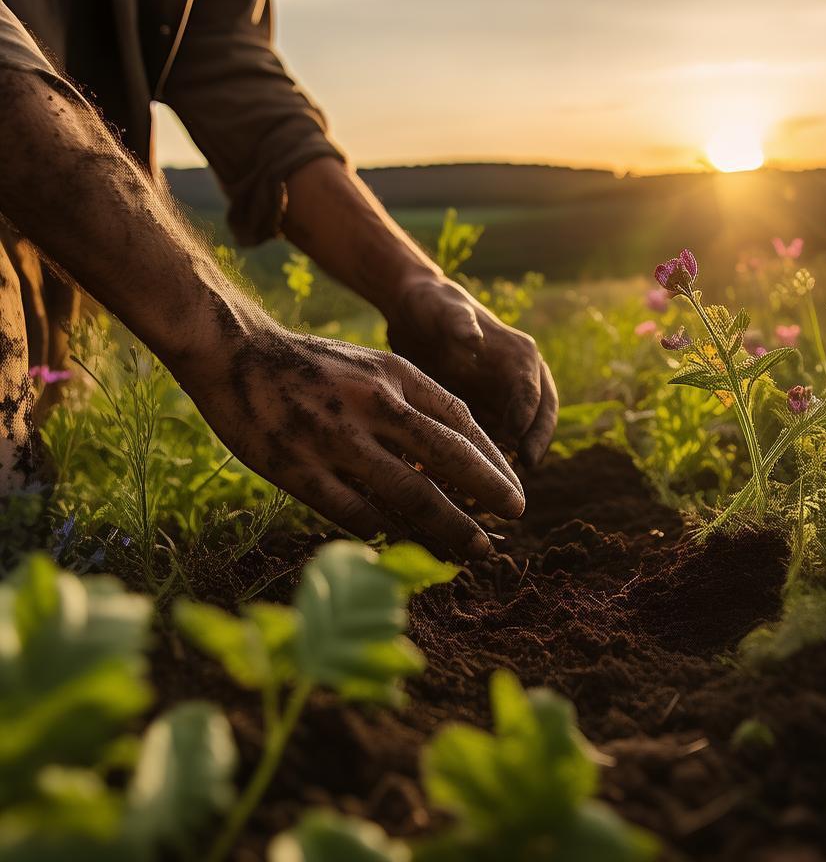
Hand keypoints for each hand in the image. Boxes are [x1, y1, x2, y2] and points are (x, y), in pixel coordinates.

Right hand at [177, 323, 524, 558]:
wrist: (233, 352)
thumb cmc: (311, 364)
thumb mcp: (370, 365)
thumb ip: (409, 403)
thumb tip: (452, 455)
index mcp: (393, 374)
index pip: (460, 421)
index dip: (492, 458)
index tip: (512, 485)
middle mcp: (372, 404)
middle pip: (447, 458)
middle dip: (489, 491)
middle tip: (518, 516)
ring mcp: (334, 438)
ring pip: (409, 492)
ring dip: (451, 524)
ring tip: (478, 546)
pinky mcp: (296, 468)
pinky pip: (353, 512)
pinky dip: (384, 531)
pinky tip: (403, 546)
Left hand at [385, 275, 557, 464]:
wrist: (415, 313)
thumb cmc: (432, 305)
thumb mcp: (443, 308)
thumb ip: (459, 321)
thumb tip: (474, 338)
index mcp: (519, 355)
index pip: (532, 391)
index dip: (528, 418)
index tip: (518, 442)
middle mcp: (520, 380)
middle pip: (539, 418)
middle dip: (534, 443)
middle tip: (525, 468)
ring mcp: (503, 400)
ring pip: (520, 435)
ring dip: (512, 457)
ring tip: (497, 482)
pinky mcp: (484, 413)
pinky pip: (493, 440)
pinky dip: (486, 458)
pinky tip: (468, 477)